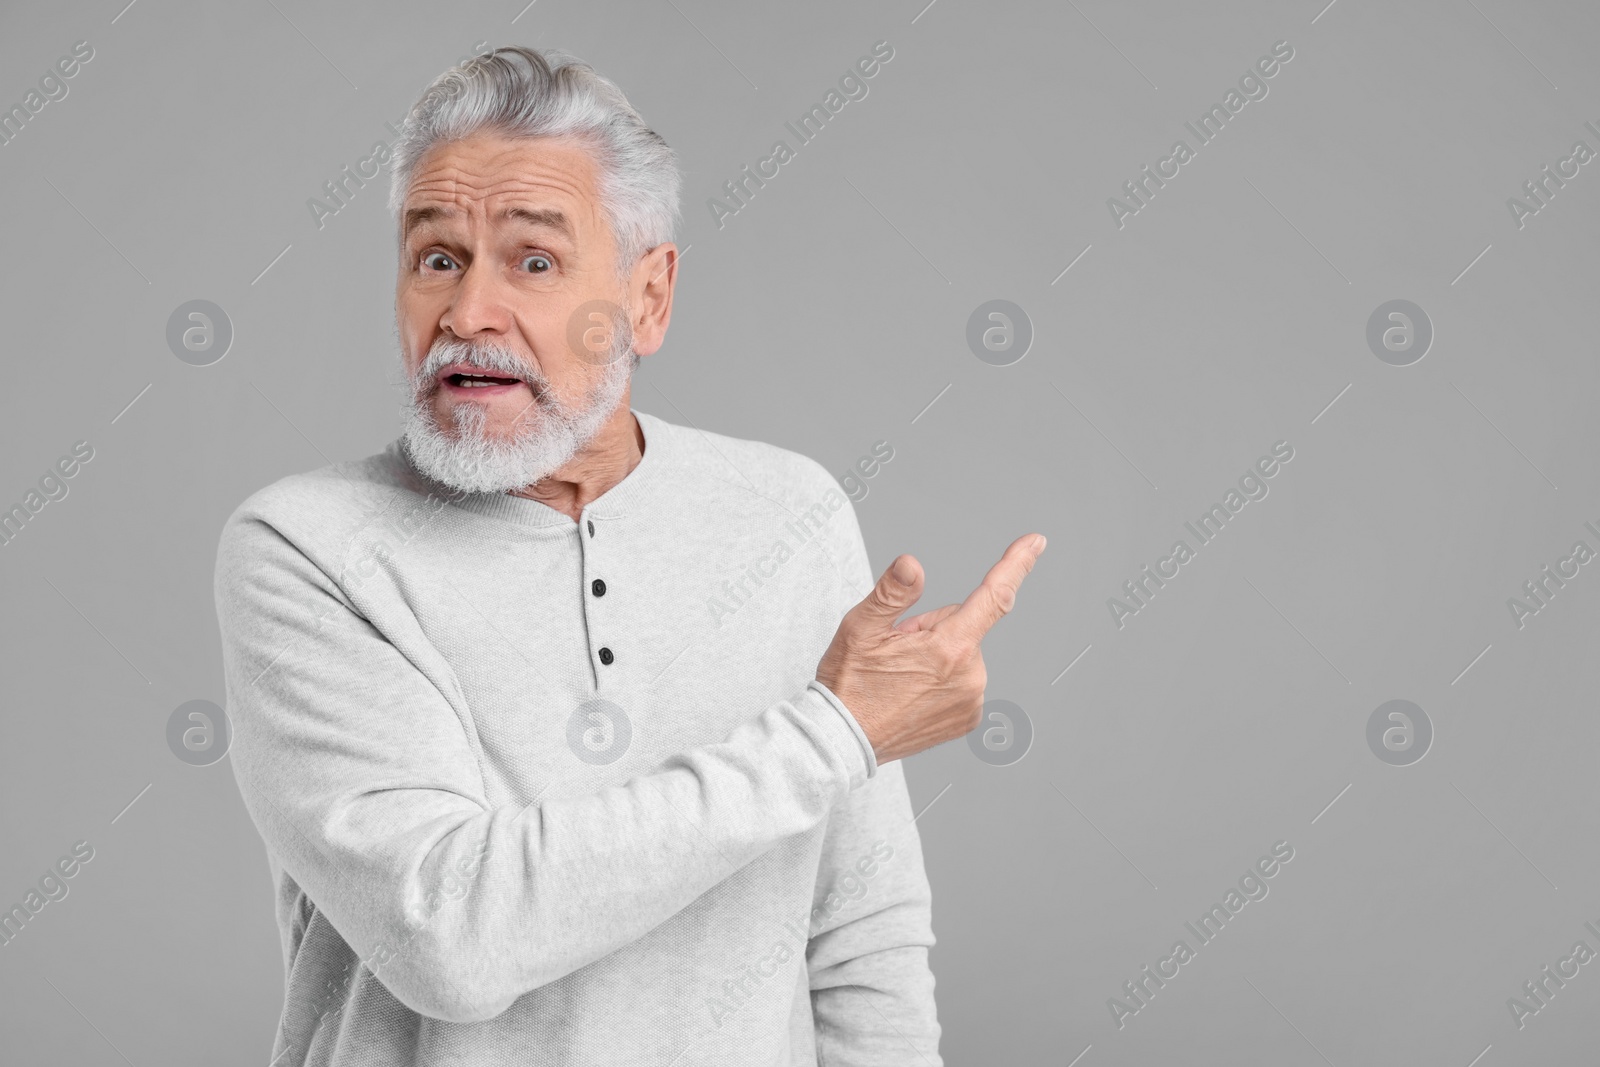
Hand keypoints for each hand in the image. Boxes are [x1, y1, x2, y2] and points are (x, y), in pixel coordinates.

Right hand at [815, 533, 1045, 764]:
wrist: (842, 741)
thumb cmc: (848, 684)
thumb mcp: (860, 628)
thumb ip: (892, 593)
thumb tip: (912, 564)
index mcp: (949, 649)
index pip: (993, 596)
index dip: (1016, 564)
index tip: (1036, 542)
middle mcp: (971, 677)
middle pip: (961, 625)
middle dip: (931, 630)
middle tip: (893, 652)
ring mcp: (971, 701)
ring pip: (960, 654)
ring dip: (935, 656)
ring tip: (897, 677)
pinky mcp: (967, 719)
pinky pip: (961, 680)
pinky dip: (939, 680)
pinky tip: (910, 693)